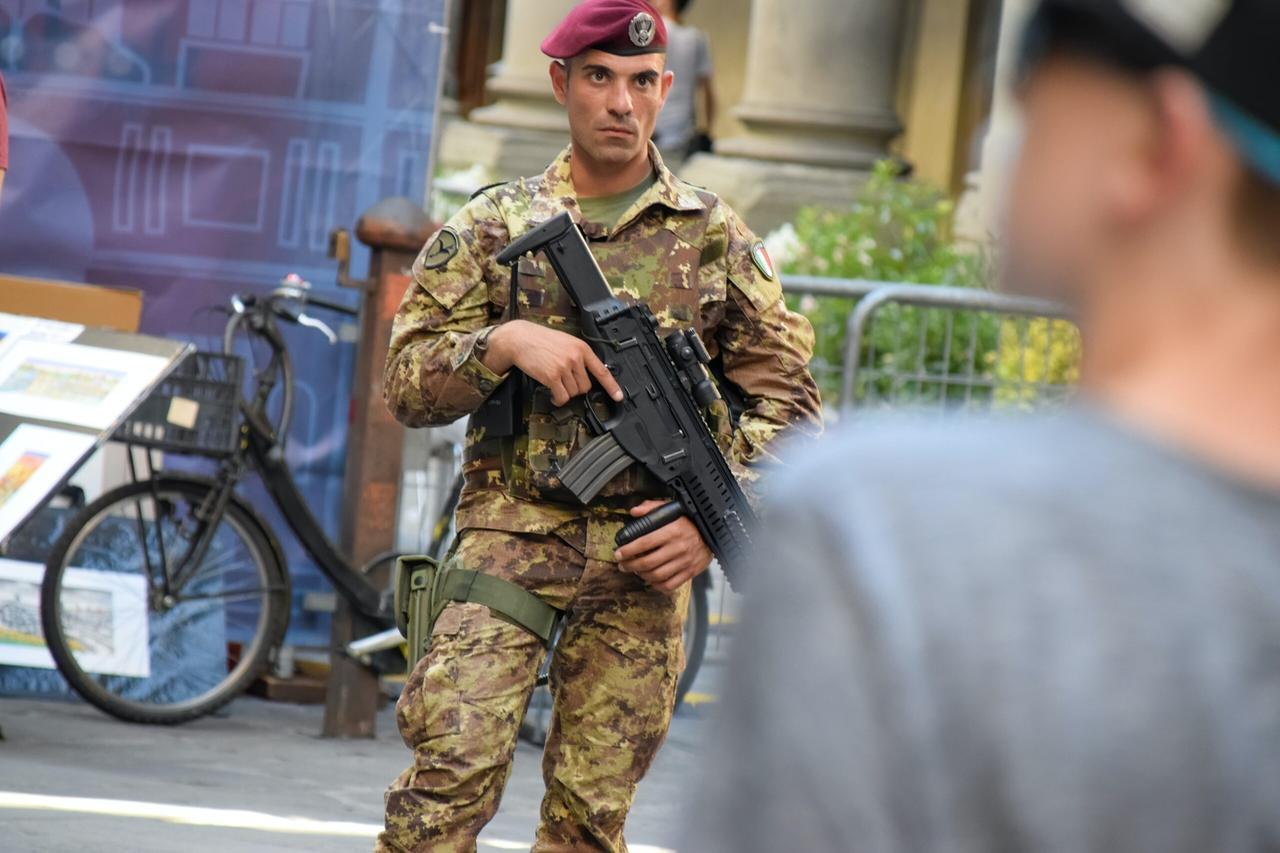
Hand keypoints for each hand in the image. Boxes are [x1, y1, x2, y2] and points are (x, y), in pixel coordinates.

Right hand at [483, 320, 622, 406]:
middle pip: (586, 386)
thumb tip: (587, 372)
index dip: (612, 386)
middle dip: (576, 388)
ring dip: (565, 393)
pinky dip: (558, 399)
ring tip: (556, 385)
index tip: (619, 396)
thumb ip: (578, 355)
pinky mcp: (552, 376)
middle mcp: (575, 357)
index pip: (601, 370)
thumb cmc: (540, 340)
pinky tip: (553, 394)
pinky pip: (562, 397)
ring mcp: (564, 367)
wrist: (520, 338)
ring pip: (574, 393)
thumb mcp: (566, 342)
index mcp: (581, 348)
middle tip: (565, 382)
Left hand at [614, 499, 712, 592]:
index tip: (618, 553)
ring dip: (641, 575)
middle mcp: (678, 547)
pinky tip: (650, 579)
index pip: (644, 543)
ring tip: (634, 571)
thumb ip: (652, 508)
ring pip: (657, 575)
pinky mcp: (690, 572)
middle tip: (622, 564)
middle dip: (630, 565)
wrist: (714, 532)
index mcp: (672, 530)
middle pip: (647, 562)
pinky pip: (670, 585)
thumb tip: (634, 511)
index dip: (628, 550)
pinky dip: (657, 585)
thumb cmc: (690, 520)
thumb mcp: (672, 508)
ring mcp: (684, 561)